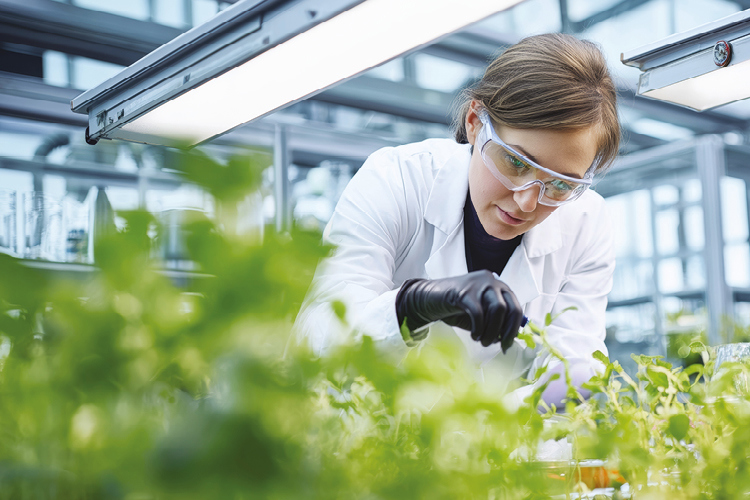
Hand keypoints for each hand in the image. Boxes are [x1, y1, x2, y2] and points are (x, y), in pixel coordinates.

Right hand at [395, 270, 523, 351]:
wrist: (431, 298)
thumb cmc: (457, 308)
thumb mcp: (480, 315)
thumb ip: (494, 323)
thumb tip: (505, 339)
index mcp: (499, 287)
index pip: (516, 308)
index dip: (514, 329)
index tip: (507, 344)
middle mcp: (492, 282)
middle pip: (509, 308)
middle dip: (507, 332)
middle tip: (499, 346)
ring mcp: (478, 284)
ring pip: (497, 310)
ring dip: (492, 332)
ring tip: (483, 341)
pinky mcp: (464, 291)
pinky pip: (478, 313)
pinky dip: (478, 328)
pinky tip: (474, 335)